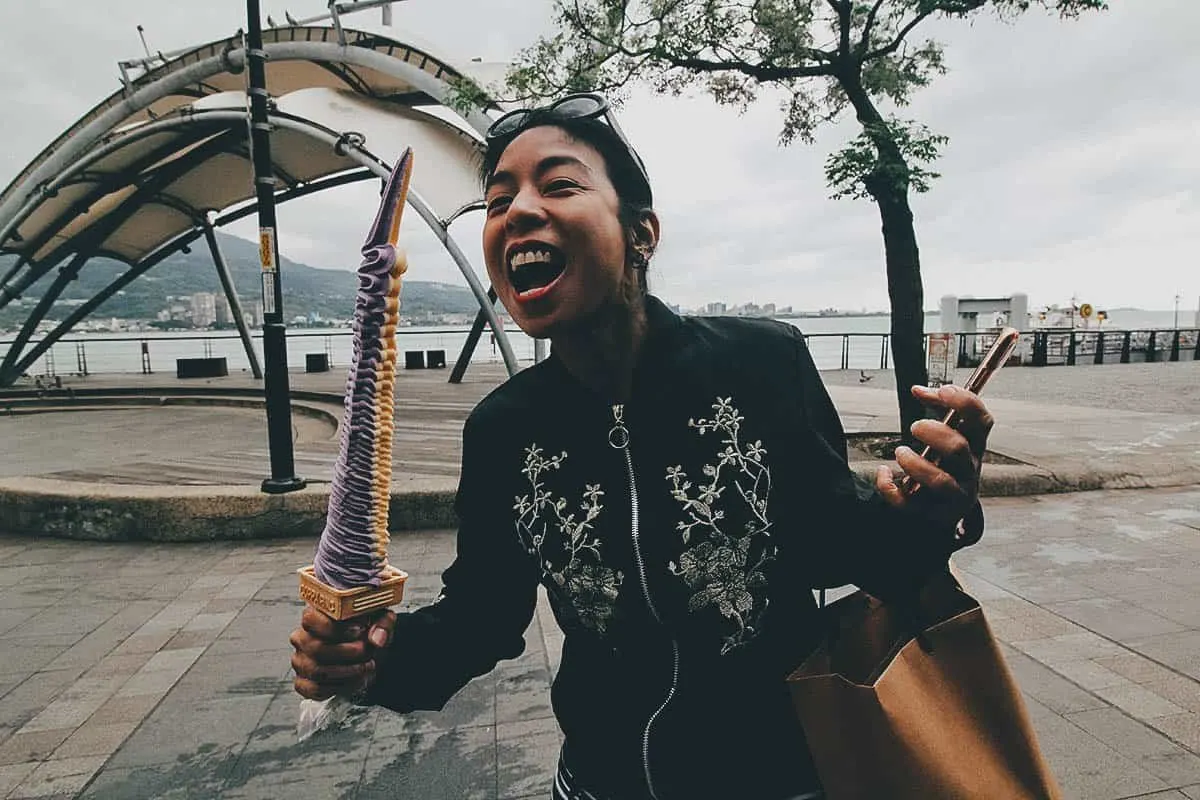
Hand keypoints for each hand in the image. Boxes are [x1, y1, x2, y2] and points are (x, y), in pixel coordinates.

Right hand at [290, 607, 395, 700]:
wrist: (368, 650)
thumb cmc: (367, 630)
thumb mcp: (380, 618)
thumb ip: (382, 624)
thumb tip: (377, 638)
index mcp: (315, 615)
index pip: (311, 619)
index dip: (336, 628)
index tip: (360, 631)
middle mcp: (302, 637)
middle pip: (316, 648)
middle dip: (348, 653)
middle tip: (367, 652)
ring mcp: (301, 661)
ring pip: (317, 671)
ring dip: (348, 672)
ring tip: (366, 666)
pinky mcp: (303, 682)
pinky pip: (315, 690)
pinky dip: (340, 688)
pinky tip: (355, 680)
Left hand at [875, 384, 993, 535]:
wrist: (943, 517)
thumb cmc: (945, 471)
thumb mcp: (946, 442)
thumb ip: (936, 412)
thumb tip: (917, 389)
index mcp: (974, 450)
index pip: (982, 423)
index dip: (966, 403)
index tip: (943, 390)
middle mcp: (968, 472)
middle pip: (960, 448)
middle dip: (935, 432)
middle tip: (916, 426)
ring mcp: (952, 496)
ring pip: (940, 481)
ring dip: (915, 463)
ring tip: (900, 452)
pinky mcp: (932, 516)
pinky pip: (909, 505)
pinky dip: (890, 488)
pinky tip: (884, 473)